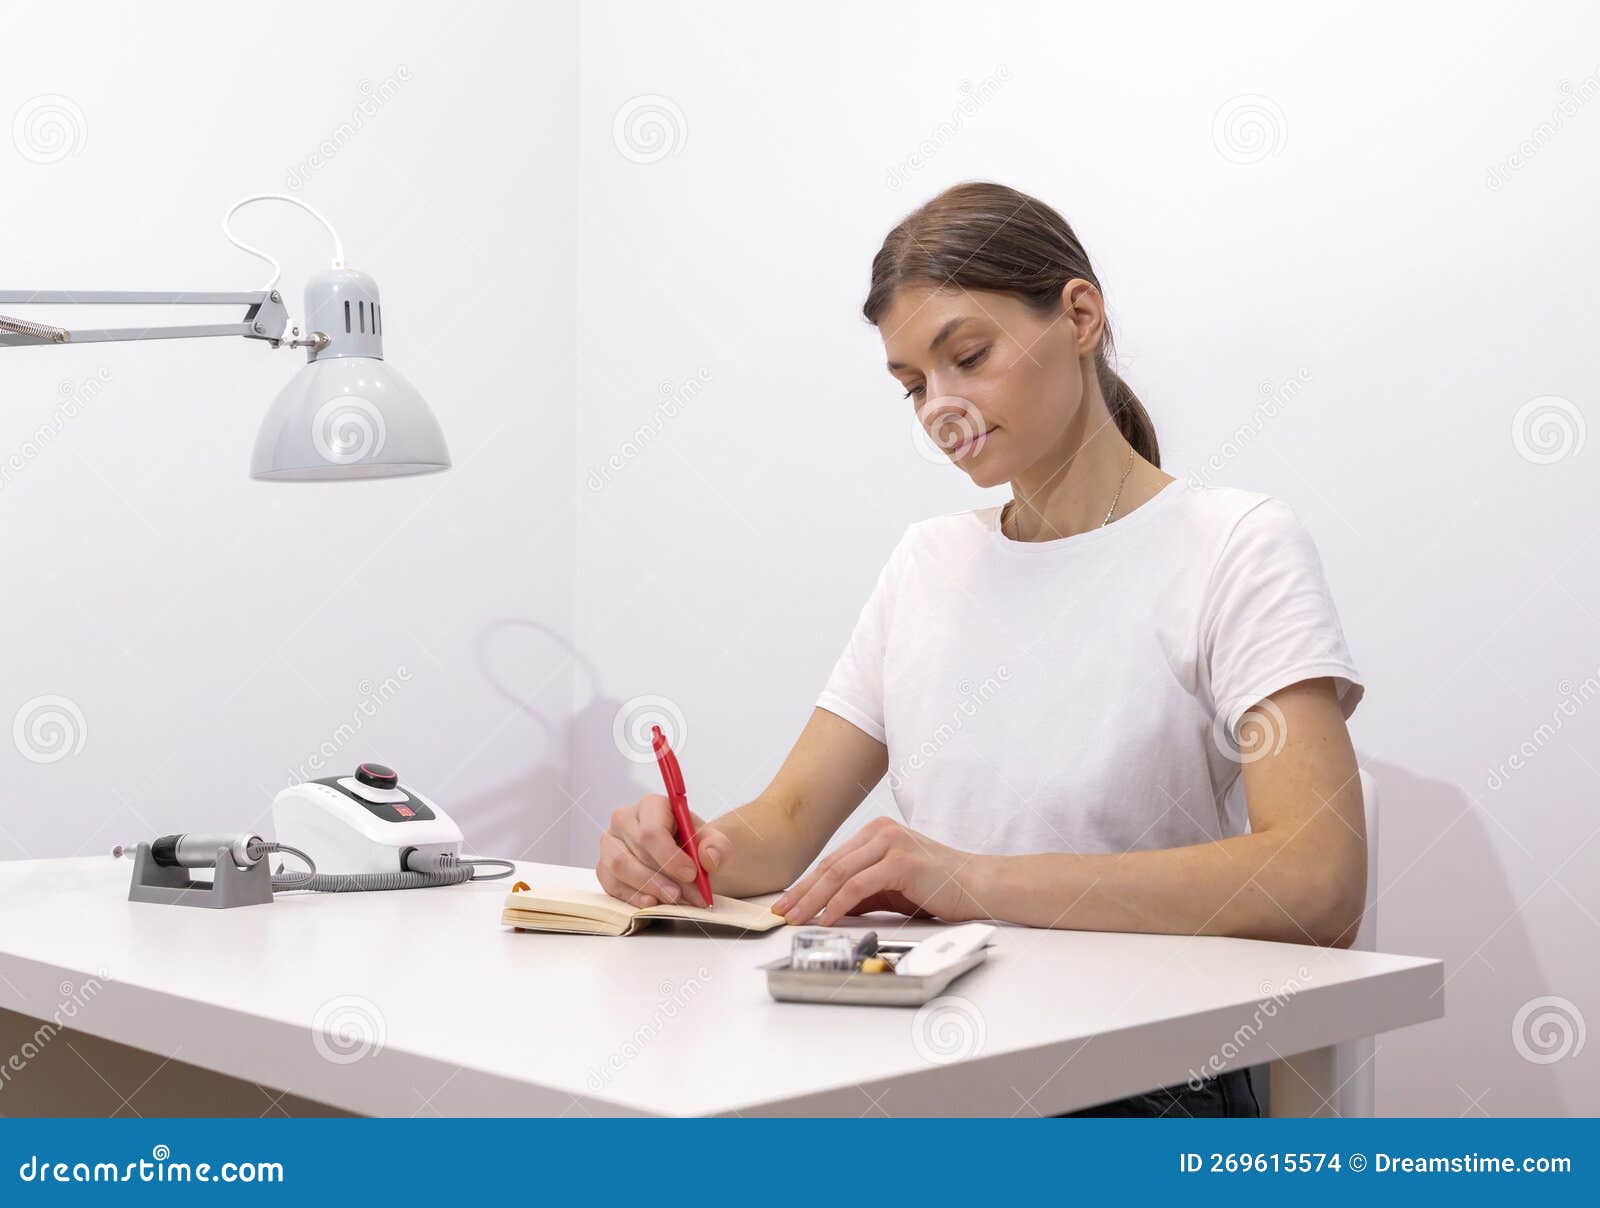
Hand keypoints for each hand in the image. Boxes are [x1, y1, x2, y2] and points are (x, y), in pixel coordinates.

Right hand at [598, 794, 731, 907]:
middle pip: (636, 849)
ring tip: (673, 900)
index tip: (691, 874)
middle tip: (686, 896)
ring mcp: (610, 843)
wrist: (684, 859)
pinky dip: (631, 896)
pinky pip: (610, 884)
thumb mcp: (714, 842)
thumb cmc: (694, 846)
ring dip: (647, 887)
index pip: (652, 830)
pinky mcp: (604, 867)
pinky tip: (651, 902)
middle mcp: (624, 819)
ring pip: (618, 867)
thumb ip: (717, 847)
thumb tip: (709, 858)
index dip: (670, 856)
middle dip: (663, 877)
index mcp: (652, 805)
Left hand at [771, 817, 988, 926]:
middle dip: (802, 892)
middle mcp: (880, 832)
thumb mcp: (890, 888)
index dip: (805, 884)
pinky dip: (838, 904)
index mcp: (876, 833)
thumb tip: (826, 909)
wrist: (977, 886)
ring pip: (839, 874)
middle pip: (830, 865)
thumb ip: (861, 893)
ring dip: (813, 899)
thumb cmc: (937, 887)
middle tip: (781, 912)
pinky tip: (825, 919)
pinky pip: (859, 885)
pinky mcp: (901, 861)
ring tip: (797, 919)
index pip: (832, 861)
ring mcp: (891, 844)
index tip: (787, 903)